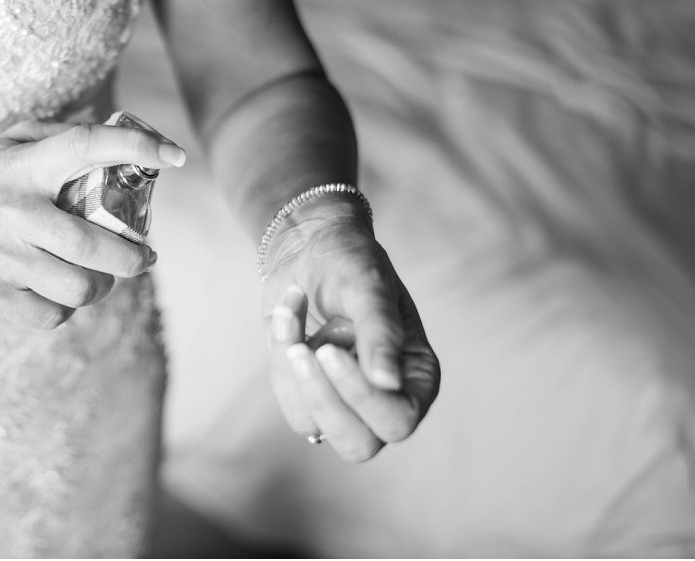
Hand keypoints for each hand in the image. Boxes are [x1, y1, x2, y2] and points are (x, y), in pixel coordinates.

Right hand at [0, 120, 185, 328]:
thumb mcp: (1, 145)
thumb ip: (53, 139)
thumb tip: (116, 138)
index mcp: (24, 166)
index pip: (89, 146)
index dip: (138, 148)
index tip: (174, 158)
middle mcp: (16, 210)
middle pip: (99, 246)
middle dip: (133, 259)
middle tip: (142, 258)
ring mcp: (3, 256)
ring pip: (81, 288)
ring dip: (100, 289)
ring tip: (98, 281)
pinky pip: (51, 315)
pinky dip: (63, 310)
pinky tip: (56, 295)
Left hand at [262, 199, 439, 461]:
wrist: (311, 249)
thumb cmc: (350, 262)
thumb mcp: (368, 287)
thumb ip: (380, 332)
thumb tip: (388, 382)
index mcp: (416, 376)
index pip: (398, 419)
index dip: (361, 396)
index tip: (329, 350)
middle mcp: (385, 398)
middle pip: (358, 444)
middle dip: (323, 398)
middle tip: (306, 349)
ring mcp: (345, 401)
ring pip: (316, 427)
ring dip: (292, 369)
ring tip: (292, 310)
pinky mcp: (310, 394)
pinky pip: (290, 405)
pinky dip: (278, 361)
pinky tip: (286, 317)